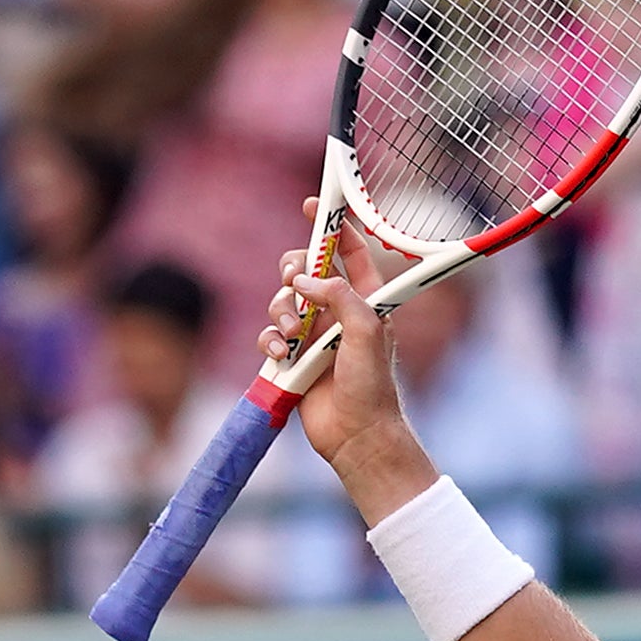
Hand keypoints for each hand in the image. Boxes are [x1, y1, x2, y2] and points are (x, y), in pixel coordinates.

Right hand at [267, 245, 424, 505]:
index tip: (312, 205)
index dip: (332, 225)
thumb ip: (338, 296)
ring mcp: (313, 334)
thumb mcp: (366, 331)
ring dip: (279, 312)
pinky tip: (279, 355)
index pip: (348, 250)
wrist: (355, 435)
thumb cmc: (372, 386)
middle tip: (294, 283)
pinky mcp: (292, 358)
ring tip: (290, 336)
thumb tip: (304, 283)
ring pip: (282, 302)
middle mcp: (337, 311)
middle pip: (305, 271)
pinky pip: (268, 335)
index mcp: (364, 298)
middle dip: (293, 271)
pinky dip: (268, 341)